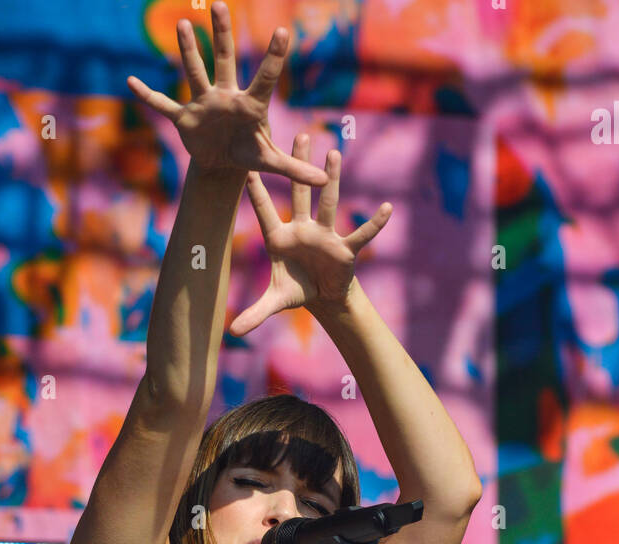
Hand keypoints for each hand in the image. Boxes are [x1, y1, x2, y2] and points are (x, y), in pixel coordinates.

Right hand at [126, 4, 327, 186]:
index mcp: (250, 105)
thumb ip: (296, 170)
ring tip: (184, 24)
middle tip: (221, 6)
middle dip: (222, 34)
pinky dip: (148, 97)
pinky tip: (130, 82)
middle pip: (225, 59)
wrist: (223, 164)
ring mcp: (204, 103)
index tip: (283, 31)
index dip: (274, 57)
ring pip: (194, 71)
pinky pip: (163, 105)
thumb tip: (323, 183)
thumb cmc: (249, 155)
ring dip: (187, 50)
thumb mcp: (271, 163)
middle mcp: (226, 96)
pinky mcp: (185, 117)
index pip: (265, 78)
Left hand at [228, 134, 391, 335]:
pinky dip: (374, 224)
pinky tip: (387, 209)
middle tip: (299, 135)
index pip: (265, 212)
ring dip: (331, 179)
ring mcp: (325, 236)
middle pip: (299, 193)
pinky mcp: (344, 249)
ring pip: (328, 203)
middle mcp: (302, 229)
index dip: (257, 194)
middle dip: (299, 165)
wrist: (322, 297)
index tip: (247, 170)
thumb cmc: (296, 289)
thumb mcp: (274, 302)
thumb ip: (254, 314)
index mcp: (280, 238)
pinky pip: (361, 235)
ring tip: (334, 152)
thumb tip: (231, 333)